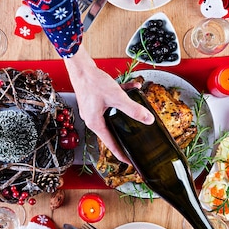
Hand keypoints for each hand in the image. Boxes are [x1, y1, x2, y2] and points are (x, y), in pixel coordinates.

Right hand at [64, 47, 153, 161]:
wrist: (81, 67)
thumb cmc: (92, 82)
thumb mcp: (117, 97)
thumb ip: (133, 109)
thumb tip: (147, 119)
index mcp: (95, 124)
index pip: (111, 145)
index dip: (122, 154)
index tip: (130, 161)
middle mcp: (93, 119)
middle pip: (113, 130)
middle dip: (126, 131)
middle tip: (136, 139)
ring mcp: (93, 109)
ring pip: (114, 113)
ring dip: (127, 107)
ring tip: (138, 106)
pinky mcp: (95, 100)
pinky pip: (112, 102)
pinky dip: (122, 96)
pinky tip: (133, 87)